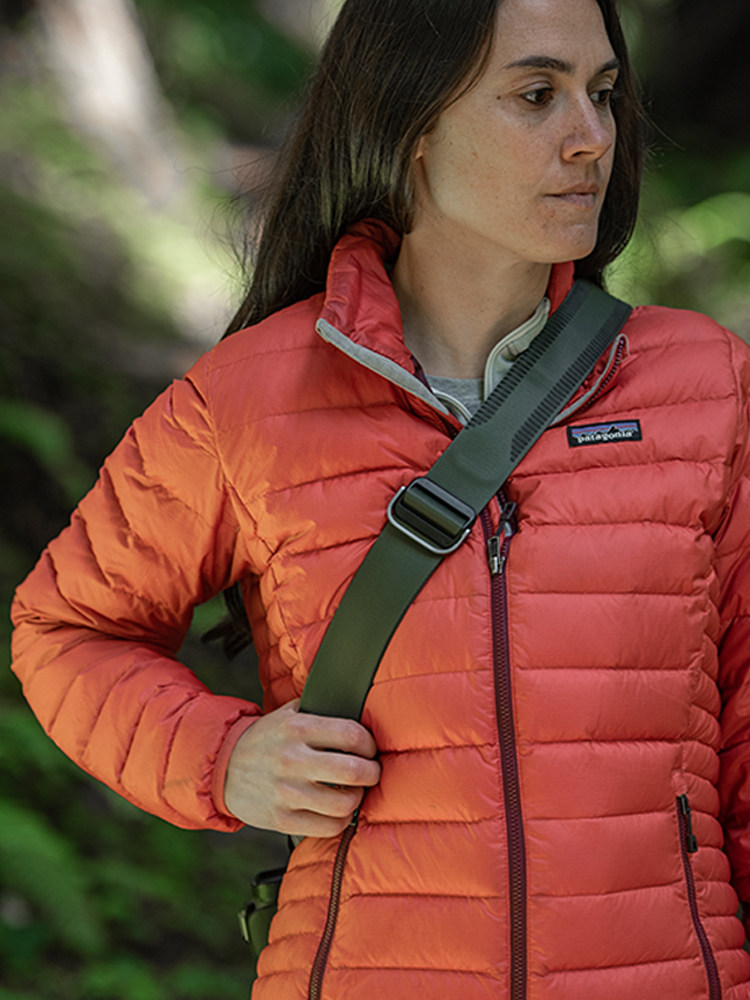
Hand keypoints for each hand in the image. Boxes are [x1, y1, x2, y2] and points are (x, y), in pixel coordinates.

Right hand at [223, 699, 380, 836]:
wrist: (223, 767)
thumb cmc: (267, 738)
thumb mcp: (288, 713)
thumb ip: (319, 707)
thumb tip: (358, 706)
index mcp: (297, 728)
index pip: (352, 735)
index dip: (370, 744)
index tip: (369, 749)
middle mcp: (292, 760)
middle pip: (353, 771)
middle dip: (372, 772)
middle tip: (371, 771)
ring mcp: (286, 793)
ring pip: (344, 804)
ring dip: (358, 798)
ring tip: (353, 791)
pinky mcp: (282, 820)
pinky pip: (328, 827)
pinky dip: (340, 820)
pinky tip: (337, 810)